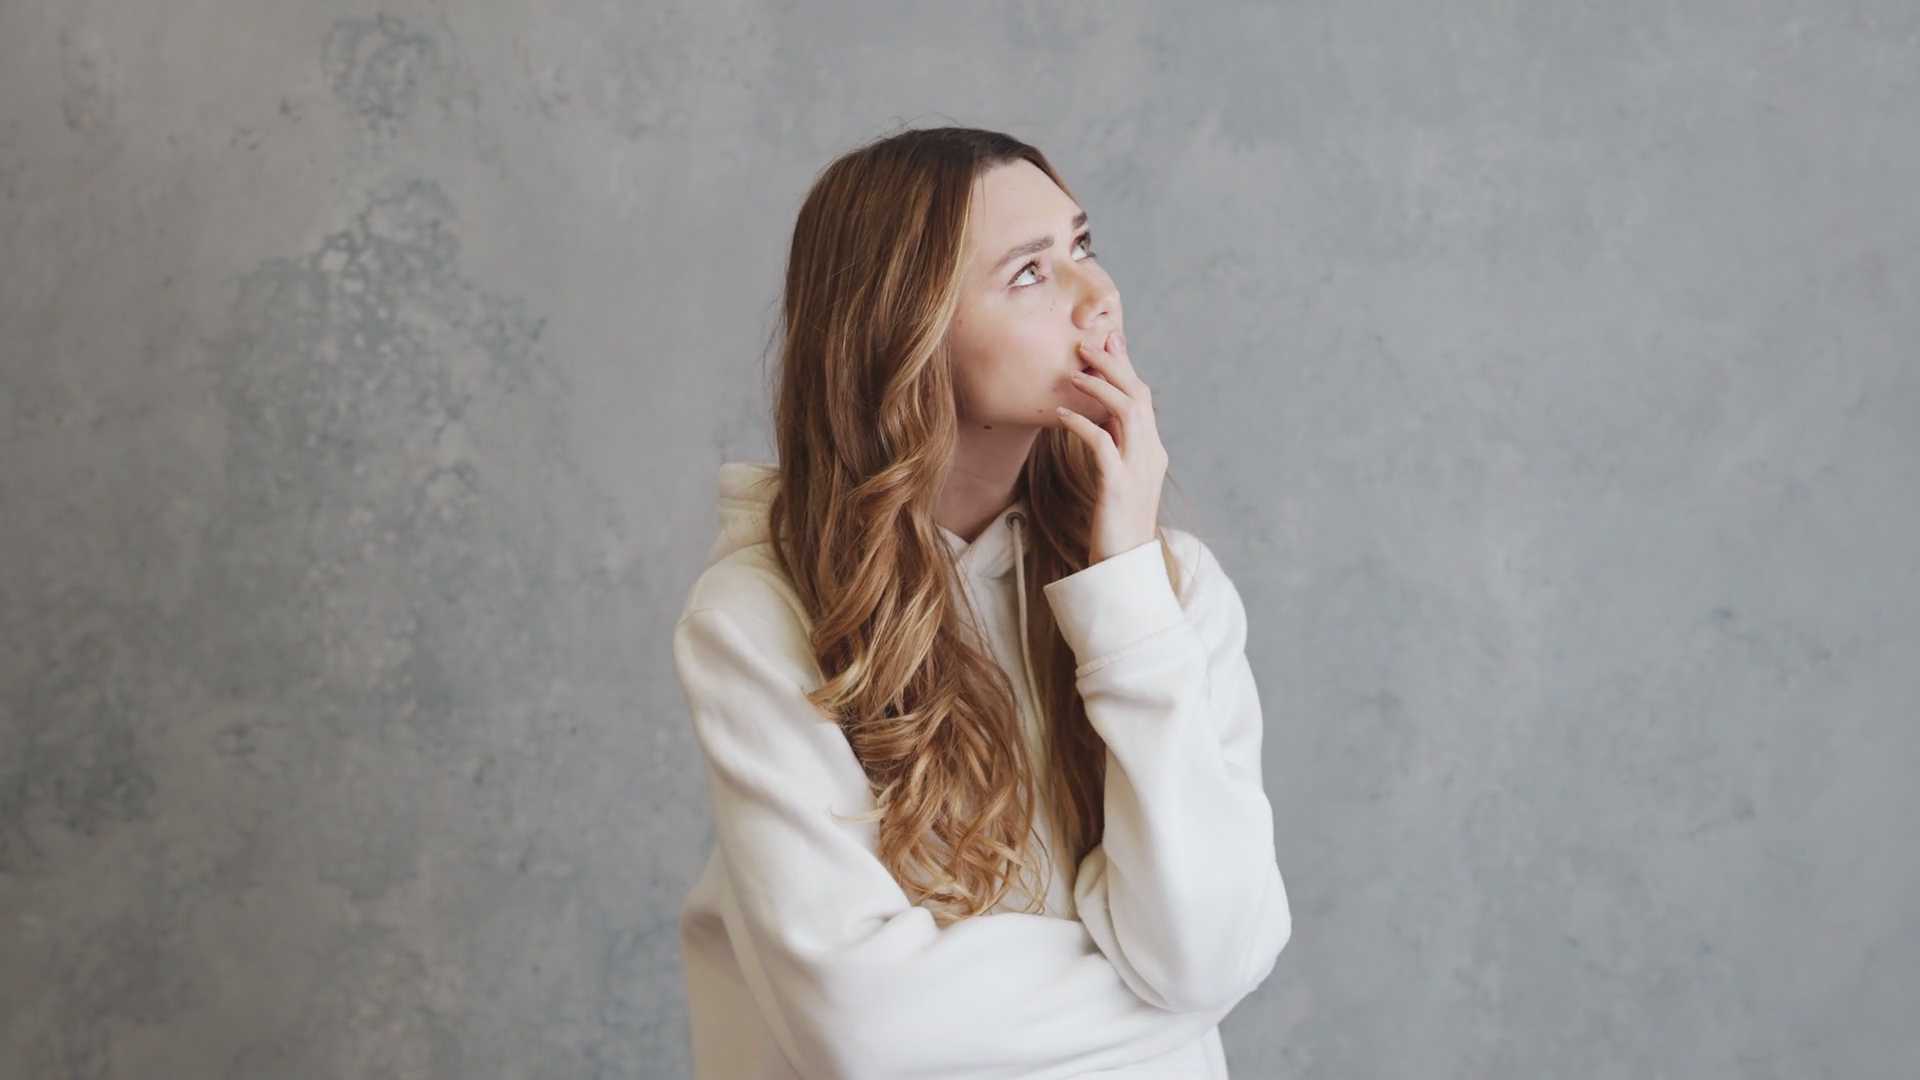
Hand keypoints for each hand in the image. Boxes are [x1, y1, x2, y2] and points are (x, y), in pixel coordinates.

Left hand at [1057, 330, 1167, 564]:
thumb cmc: (1114, 524)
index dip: (1124, 366)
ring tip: (1073, 372)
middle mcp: (1150, 454)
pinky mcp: (1118, 486)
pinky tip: (1060, 415)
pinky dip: (1082, 424)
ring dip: (1099, 387)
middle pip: (1137, 395)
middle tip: (1086, 343)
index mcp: (1151, 450)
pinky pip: (1102, 444)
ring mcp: (1137, 470)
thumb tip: (1098, 419)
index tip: (1106, 339)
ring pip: (1127, 412)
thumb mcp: (1115, 478)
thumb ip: (1113, 447)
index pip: (1141, 397)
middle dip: (1113, 364)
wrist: (1124, 567)